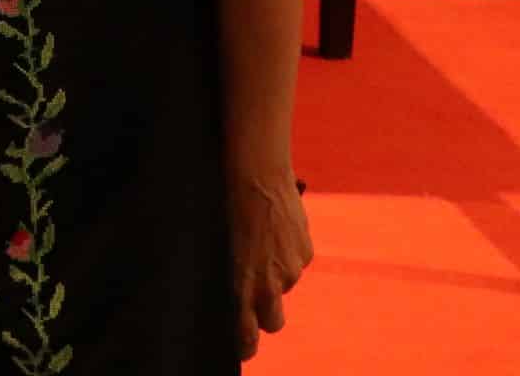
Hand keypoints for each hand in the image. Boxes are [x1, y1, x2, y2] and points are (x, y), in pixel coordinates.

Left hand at [228, 170, 311, 358]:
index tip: (241, 347)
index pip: (246, 335)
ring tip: (258, 242)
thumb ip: (227, 272)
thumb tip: (226, 289)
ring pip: (284, 285)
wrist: (254, 171)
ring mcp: (290, 269)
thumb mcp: (215, 243)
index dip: (243, 345)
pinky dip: (286, 252)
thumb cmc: (223, 203)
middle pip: (272, 322)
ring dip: (274, 274)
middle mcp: (268, 284)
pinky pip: (295, 261)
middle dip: (264, 314)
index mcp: (240, 285)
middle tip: (253, 293)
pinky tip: (272, 228)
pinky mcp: (304, 252)